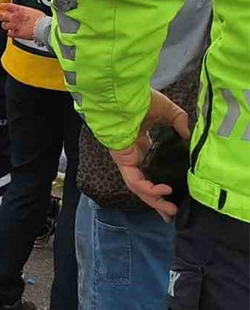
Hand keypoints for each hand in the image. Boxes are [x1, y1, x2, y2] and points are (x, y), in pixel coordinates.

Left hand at [0, 3, 43, 40]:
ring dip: (5, 25)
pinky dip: (10, 33)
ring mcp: (14, 25)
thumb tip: (25, 13)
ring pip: (4, 25)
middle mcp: (15, 17)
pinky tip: (12, 33)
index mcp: (19, 10)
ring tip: (7, 26)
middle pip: (1, 16)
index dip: (3, 6)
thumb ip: (25, 12)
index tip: (0, 6)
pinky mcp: (16, 33)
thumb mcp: (32, 11)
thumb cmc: (41, 19)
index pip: (7, 6)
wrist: (43, 28)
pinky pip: (9, 34)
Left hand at [109, 89, 191, 221]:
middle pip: (143, 184)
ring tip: (170, 210)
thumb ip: (179, 123)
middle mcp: (132, 155)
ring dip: (153, 200)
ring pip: (138, 186)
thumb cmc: (142, 100)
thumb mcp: (168, 112)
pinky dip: (148, 188)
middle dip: (156, 200)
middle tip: (171, 213)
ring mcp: (125, 159)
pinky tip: (163, 191)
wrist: (124, 96)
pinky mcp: (122, 160)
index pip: (148, 169)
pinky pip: (134, 180)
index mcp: (139, 144)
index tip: (172, 193)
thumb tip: (187, 136)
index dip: (158, 182)